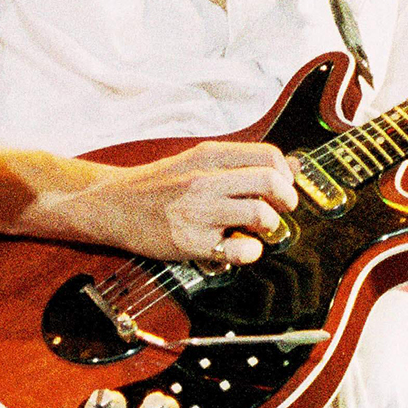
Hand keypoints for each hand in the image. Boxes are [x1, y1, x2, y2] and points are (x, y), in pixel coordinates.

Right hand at [83, 141, 299, 264]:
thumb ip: (239, 162)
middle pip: (270, 183)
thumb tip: (292, 166)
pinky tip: (242, 248)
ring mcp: (199, 211)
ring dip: (269, 226)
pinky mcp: (192, 242)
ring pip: (261, 216)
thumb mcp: (196, 161)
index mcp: (209, 156)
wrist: (114, 204)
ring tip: (257, 228)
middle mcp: (205, 180)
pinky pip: (241, 250)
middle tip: (282, 209)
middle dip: (287, 199)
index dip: (286, 174)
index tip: (284, 186)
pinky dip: (251, 252)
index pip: (268, 156)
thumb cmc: (157, 184)